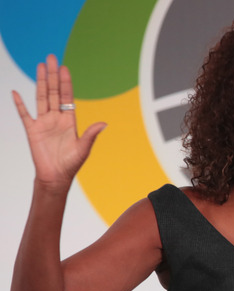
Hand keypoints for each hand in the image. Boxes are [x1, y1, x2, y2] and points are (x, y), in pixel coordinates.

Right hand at [12, 54, 105, 189]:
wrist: (56, 176)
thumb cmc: (71, 164)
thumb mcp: (83, 148)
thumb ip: (91, 135)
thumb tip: (104, 123)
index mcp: (69, 120)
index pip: (67, 97)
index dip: (66, 83)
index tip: (64, 68)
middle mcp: (56, 118)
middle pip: (54, 92)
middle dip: (53, 75)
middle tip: (51, 58)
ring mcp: (43, 122)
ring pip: (41, 98)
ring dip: (40, 82)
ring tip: (40, 67)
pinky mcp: (32, 130)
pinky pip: (24, 114)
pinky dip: (19, 104)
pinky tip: (15, 92)